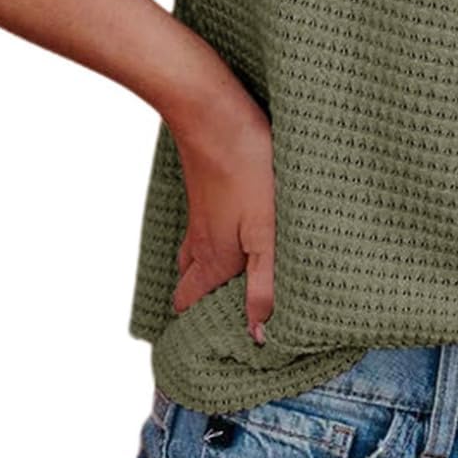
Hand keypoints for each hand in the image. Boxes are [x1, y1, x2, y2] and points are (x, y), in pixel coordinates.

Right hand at [164, 74, 276, 345]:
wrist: (213, 110)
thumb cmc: (247, 169)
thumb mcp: (267, 234)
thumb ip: (265, 285)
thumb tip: (259, 336)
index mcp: (214, 259)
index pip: (190, 306)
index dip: (196, 327)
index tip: (210, 346)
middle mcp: (201, 240)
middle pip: (189, 283)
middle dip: (199, 304)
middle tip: (218, 319)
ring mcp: (201, 212)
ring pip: (195, 253)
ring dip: (206, 271)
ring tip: (227, 285)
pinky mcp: (208, 188)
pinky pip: (205, 226)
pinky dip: (213, 240)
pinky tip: (231, 233)